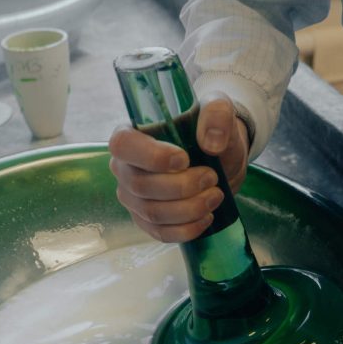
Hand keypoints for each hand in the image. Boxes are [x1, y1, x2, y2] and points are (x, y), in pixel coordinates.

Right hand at [108, 93, 249, 242]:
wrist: (219, 160)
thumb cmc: (209, 131)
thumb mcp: (219, 110)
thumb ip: (217, 114)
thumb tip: (211, 143)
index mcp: (131, 134)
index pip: (123, 146)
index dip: (150, 157)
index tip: (184, 159)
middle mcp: (124, 168)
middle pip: (141, 185)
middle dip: (182, 187)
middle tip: (212, 178)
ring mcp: (133, 197)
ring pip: (152, 213)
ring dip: (189, 209)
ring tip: (215, 195)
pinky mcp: (147, 221)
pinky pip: (160, 233)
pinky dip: (187, 229)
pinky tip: (206, 218)